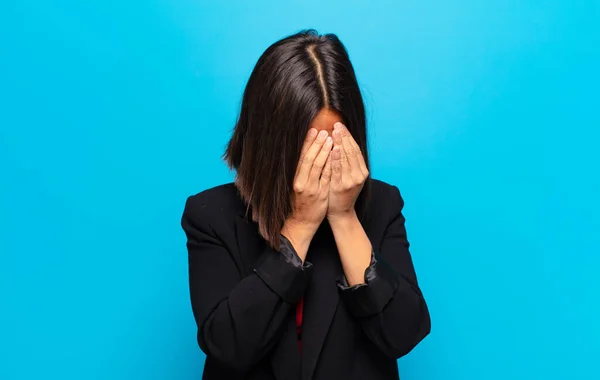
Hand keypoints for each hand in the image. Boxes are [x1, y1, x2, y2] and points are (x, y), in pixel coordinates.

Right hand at [282, 128, 332, 258]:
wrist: (302, 222)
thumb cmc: (299, 202)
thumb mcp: (297, 185)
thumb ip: (301, 171)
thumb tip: (306, 152)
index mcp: (294, 178)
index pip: (301, 156)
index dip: (307, 143)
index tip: (313, 131)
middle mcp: (301, 182)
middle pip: (309, 159)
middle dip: (317, 144)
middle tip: (324, 131)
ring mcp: (311, 188)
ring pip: (318, 166)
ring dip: (325, 151)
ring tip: (330, 139)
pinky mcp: (320, 194)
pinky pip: (326, 177)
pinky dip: (331, 165)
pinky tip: (335, 155)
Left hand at [328, 123, 368, 220]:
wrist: (340, 211)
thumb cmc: (341, 192)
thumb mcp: (349, 176)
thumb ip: (348, 162)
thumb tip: (342, 142)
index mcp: (362, 170)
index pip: (355, 149)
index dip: (349, 136)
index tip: (341, 125)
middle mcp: (359, 174)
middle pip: (352, 151)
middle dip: (344, 137)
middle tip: (337, 125)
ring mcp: (352, 180)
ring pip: (347, 158)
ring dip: (341, 144)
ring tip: (335, 132)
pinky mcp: (342, 186)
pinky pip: (339, 169)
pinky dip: (337, 158)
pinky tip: (334, 149)